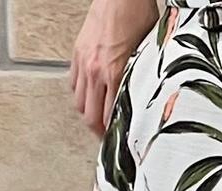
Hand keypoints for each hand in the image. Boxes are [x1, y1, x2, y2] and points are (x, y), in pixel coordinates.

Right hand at [71, 0, 158, 135]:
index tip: (119, 143)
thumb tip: (144, 102)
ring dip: (88, 113)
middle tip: (107, 138)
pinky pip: (73, 83)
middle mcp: (96, 71)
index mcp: (115, 74)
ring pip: (79, 102)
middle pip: (90, 116)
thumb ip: (141, 80)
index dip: (113, 135)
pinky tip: (91, 95)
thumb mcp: (148, 54)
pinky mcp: (77, 52)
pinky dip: (80, 94)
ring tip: (99, 118)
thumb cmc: (137, 16)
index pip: (109, 118)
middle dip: (98, 132)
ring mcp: (84, 62)